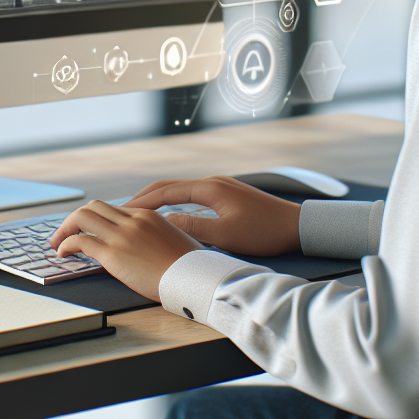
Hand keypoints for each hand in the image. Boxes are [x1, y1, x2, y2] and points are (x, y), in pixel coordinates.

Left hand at [48, 200, 202, 301]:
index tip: (87, 230)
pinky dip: (67, 245)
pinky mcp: (113, 253)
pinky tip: (63, 253)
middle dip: (74, 219)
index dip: (95, 220)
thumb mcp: (174, 239)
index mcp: (147, 215)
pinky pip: (81, 242)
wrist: (193, 277)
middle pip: (93, 207)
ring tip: (58, 243)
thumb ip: (156, 235)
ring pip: (82, 217)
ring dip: (65, 229)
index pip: (112, 209)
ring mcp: (122, 235)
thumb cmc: (189, 266)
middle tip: (65, 233)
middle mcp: (132, 220)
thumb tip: (147, 245)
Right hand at [125, 176, 300, 256]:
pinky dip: (176, 201)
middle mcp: (213, 182)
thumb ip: (193, 228)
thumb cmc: (264, 232)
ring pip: (182, 190)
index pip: (167, 191)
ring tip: (141, 211)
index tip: (123, 209)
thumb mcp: (226, 236)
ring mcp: (221, 186)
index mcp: (210, 189)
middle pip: (171, 185)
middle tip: (123, 209)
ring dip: (160, 199)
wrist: (295, 226)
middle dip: (146, 196)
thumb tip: (165, 222)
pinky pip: (193, 194)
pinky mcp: (227, 194)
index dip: (143, 200)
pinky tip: (171, 212)